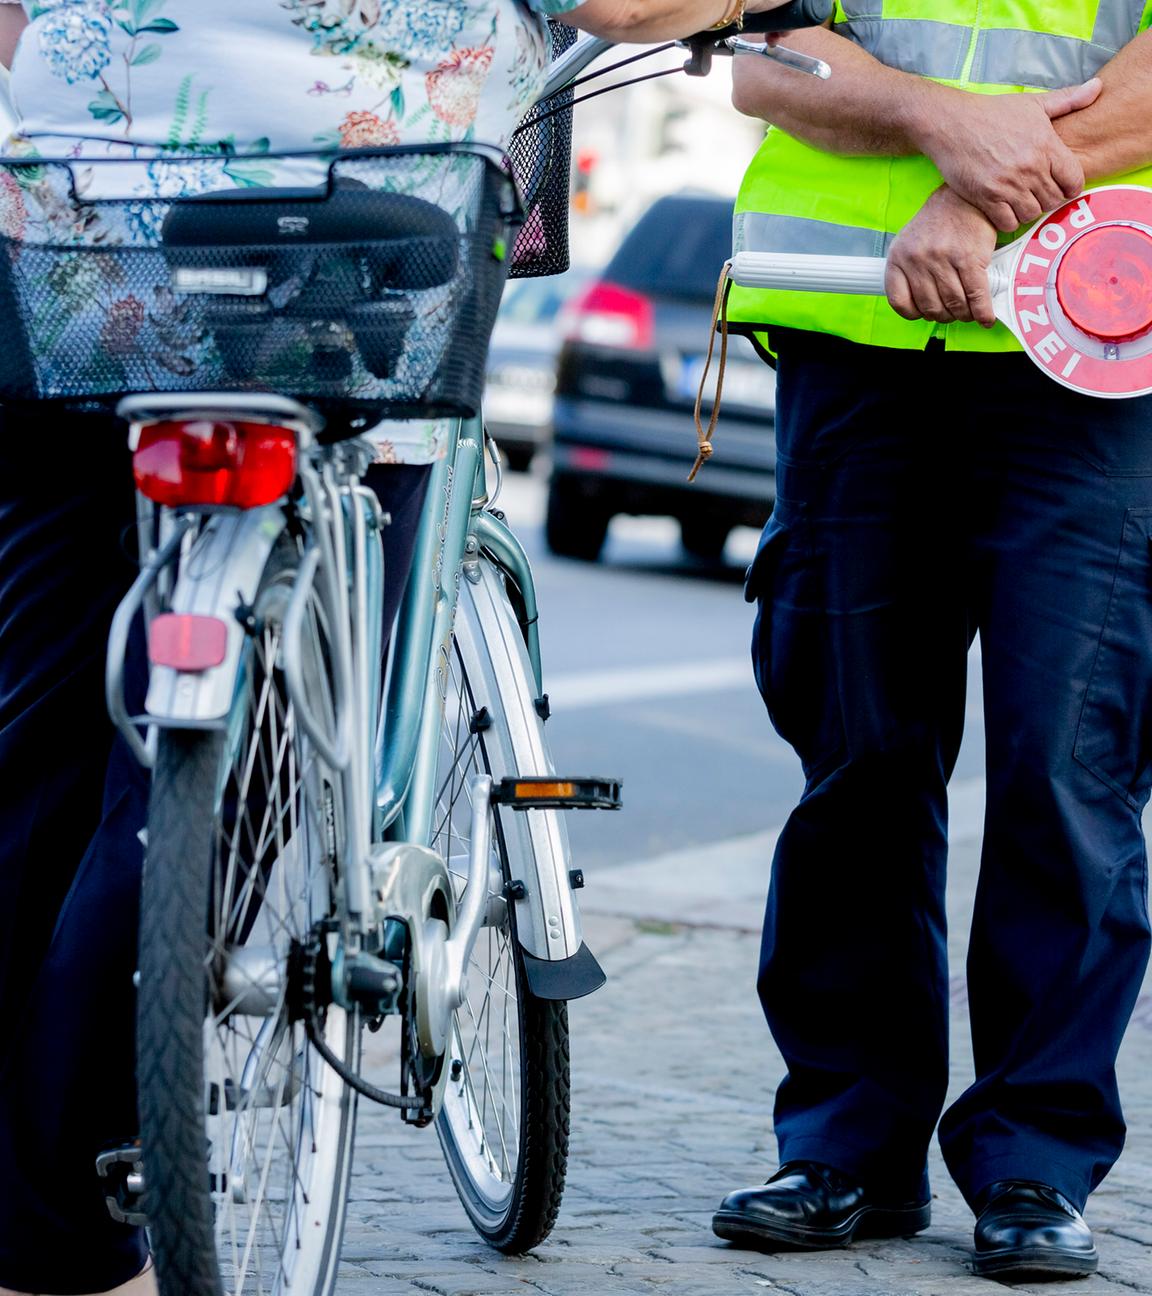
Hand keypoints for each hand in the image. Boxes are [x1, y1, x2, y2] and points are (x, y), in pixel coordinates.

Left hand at [885, 186, 998, 326]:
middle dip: (944, 316)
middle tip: (953, 312)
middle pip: (930, 307)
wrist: (964, 197)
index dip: (915, 314)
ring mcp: (942, 259)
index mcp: (898, 258)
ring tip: (969, 312)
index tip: (925, 313)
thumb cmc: (938, 223)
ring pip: (953, 304)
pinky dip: (982, 312)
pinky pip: (975, 295)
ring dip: (964, 315)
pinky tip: (985, 318)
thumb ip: (910, 272)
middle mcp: (917, 260)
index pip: (899, 302)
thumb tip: (921, 308)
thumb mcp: (911, 244)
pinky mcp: (969, 258)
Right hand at [916, 80, 1100, 231]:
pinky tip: (1003, 209)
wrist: (951, 123)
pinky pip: (1008, 223)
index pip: (1073, 180)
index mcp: (1046, 144)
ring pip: (1032, 214)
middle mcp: (1030, 166)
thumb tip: (1098, 87)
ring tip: (1021, 201)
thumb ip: (1068, 100)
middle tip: (1038, 194)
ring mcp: (1008, 184)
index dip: (1070, 187)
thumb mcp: (1033, 103)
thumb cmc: (991, 112)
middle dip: (1048, 199)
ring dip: (1028, 211)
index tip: (1061, 186)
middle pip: (1053, 200)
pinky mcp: (987, 197)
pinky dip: (1008, 220)